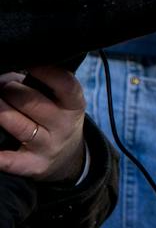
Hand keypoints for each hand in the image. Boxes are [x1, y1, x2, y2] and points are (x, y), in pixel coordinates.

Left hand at [0, 67, 86, 183]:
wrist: (68, 158)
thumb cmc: (58, 119)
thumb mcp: (64, 102)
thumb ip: (44, 86)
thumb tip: (8, 75)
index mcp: (74, 105)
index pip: (65, 85)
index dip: (47, 72)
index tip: (29, 63)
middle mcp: (64, 125)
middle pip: (34, 104)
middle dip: (11, 90)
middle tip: (0, 84)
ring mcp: (48, 146)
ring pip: (20, 127)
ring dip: (1, 112)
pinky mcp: (33, 166)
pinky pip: (11, 160)